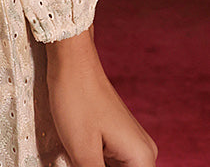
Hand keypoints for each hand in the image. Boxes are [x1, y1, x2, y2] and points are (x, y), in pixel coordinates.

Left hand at [45, 27, 156, 165]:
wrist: (71, 59)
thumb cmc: (76, 98)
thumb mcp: (82, 151)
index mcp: (142, 159)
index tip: (84, 166)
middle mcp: (144, 153)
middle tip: (76, 160)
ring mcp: (130, 143)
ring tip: (75, 157)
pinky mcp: (116, 136)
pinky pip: (108, 162)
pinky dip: (92, 163)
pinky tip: (74, 158)